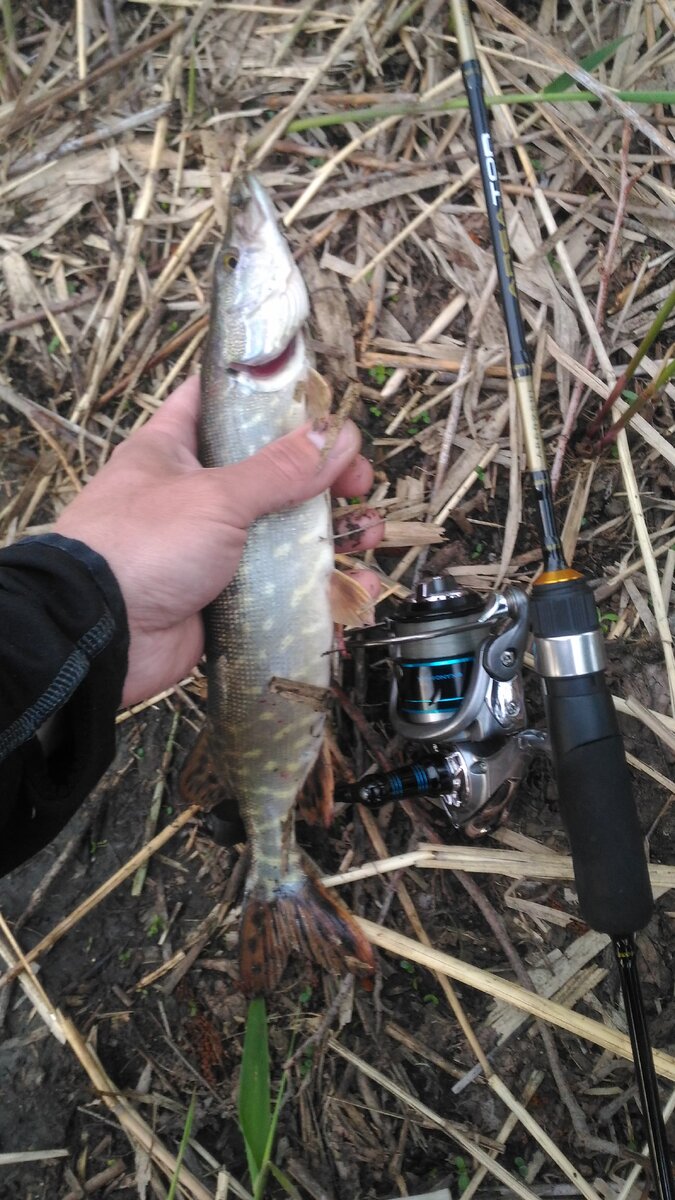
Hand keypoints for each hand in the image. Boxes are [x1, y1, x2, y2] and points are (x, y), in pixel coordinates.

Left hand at [55, 376, 381, 706]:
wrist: (99, 639)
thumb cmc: (140, 546)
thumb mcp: (215, 496)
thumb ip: (279, 470)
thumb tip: (336, 435)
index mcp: (174, 451)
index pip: (217, 403)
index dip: (265, 396)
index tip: (315, 399)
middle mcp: (193, 497)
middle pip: (270, 476)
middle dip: (322, 479)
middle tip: (359, 484)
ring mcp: (209, 553)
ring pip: (283, 537)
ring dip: (332, 537)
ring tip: (367, 537)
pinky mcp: (224, 602)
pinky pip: (281, 593)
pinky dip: (319, 594)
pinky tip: (354, 593)